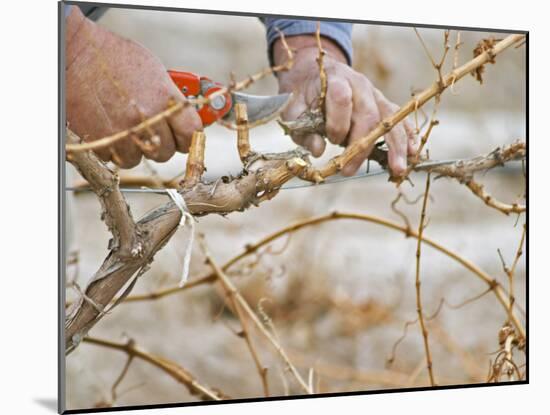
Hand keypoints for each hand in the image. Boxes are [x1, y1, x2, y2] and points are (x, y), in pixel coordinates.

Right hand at [65, 7, 201, 167]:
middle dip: (162, 143)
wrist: (76, 53)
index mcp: (165, 98)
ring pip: (139, 159)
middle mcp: (147, 118)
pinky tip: (109, 128)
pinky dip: (113, 148)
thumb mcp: (155, 71)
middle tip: (152, 129)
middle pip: (167, 152)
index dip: (188, 137)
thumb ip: (173, 98)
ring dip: (135, 148)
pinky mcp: (102, 141)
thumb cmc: (116, 58)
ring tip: (127, 127)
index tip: (184, 136)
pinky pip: (115, 158)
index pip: (192, 134)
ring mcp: (124, 132)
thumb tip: (190, 119)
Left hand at [273, 35, 417, 175]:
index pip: (342, 98)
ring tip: (398, 168)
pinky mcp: (384, 104)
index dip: (337, 122)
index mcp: (335, 80)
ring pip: (390, 119)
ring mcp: (375, 94)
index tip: (329, 140)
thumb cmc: (305, 96)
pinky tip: (413, 153)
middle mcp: (359, 85)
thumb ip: (302, 131)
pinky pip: (400, 120)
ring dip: (396, 145)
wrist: (317, 76)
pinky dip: (408, 136)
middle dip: (362, 146)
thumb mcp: (293, 110)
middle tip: (349, 171)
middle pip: (369, 114)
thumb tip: (318, 151)